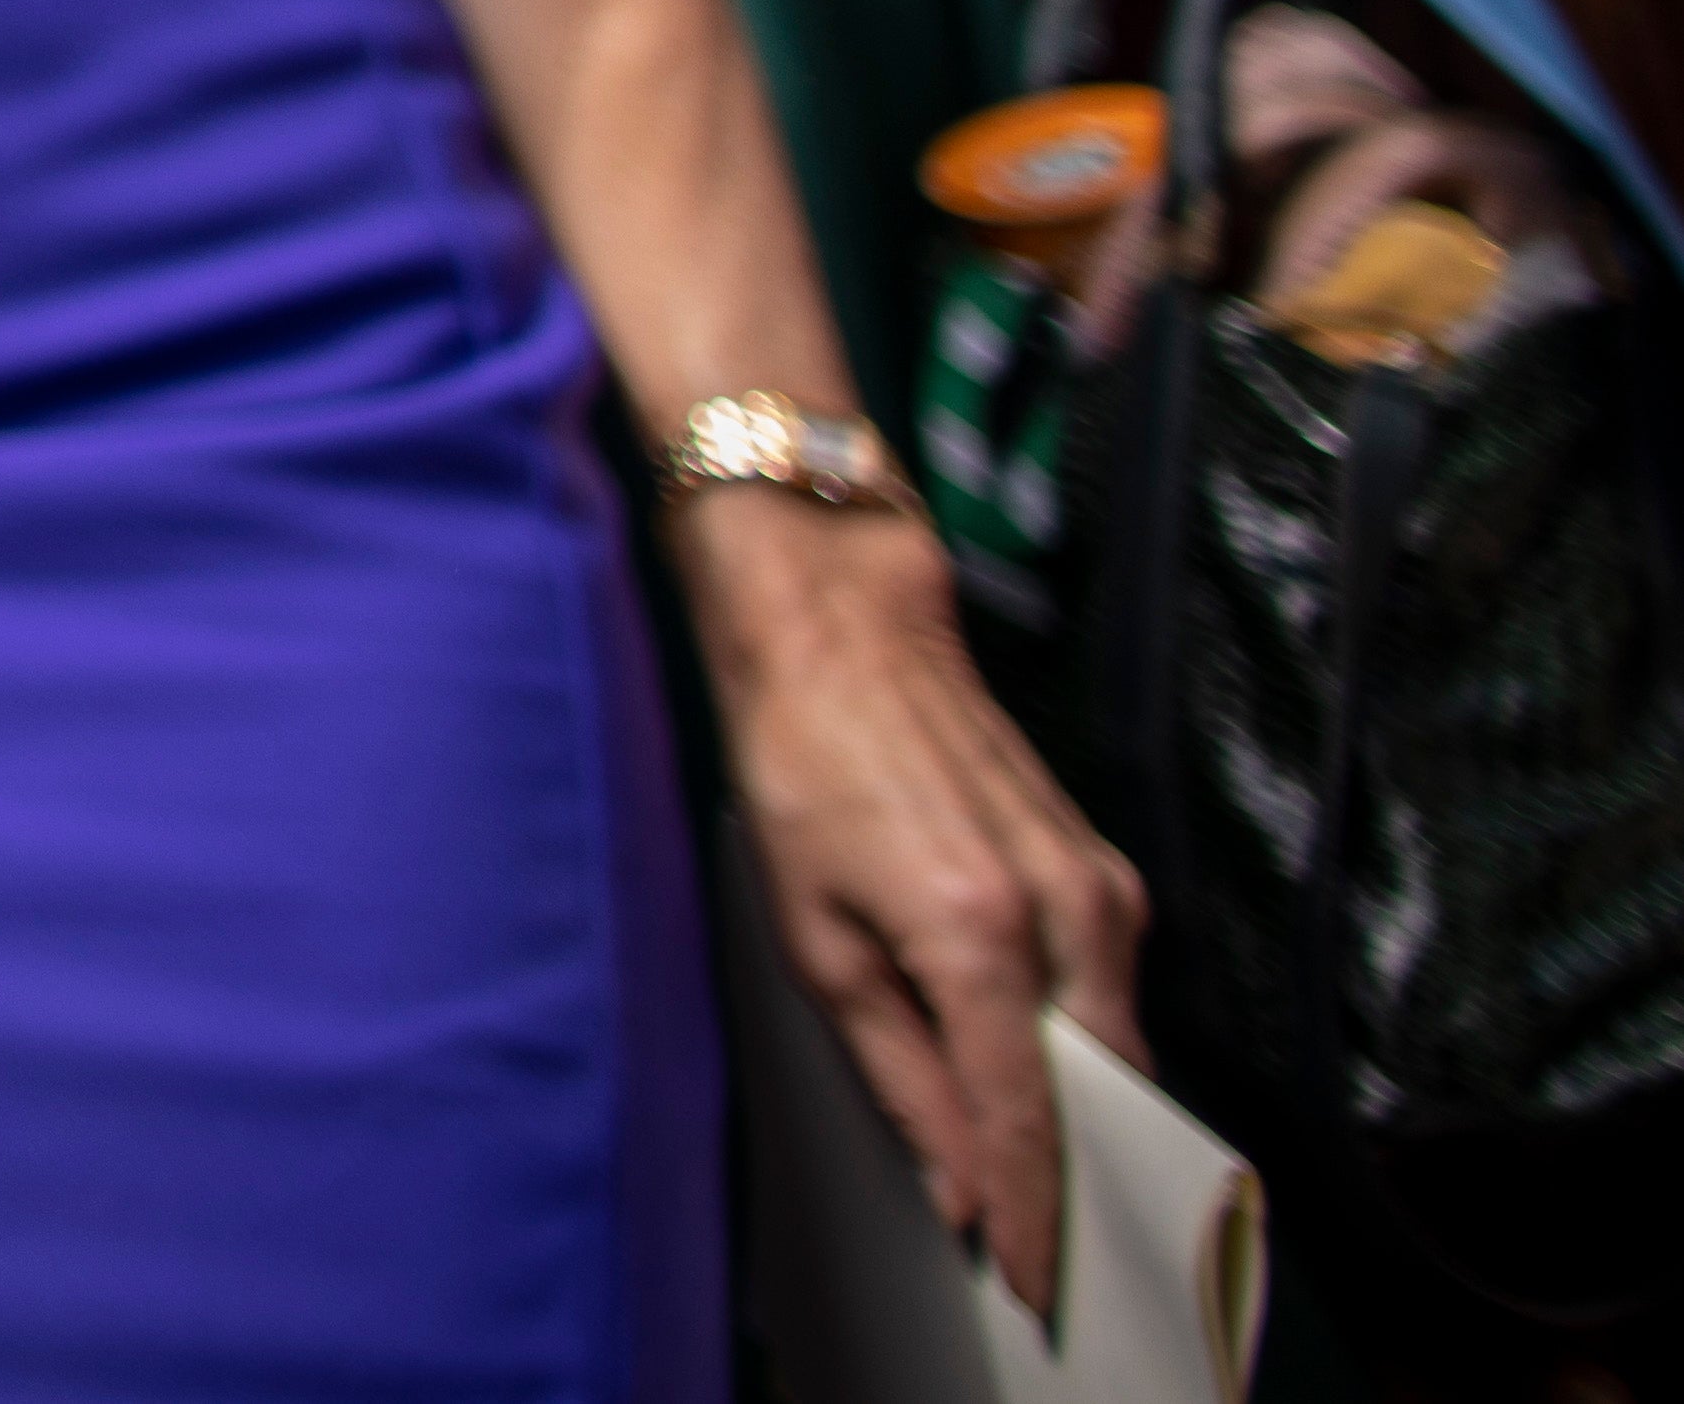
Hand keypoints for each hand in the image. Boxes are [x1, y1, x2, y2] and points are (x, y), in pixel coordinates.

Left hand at [684, 492, 1146, 1320]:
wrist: (846, 636)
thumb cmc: (806, 768)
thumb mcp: (817, 939)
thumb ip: (899, 1072)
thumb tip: (956, 1182)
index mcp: (982, 936)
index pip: (1030, 1124)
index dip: (1037, 1219)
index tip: (1037, 1287)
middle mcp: (1069, 916)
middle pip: (1100, 1097)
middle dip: (1078, 1178)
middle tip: (1041, 1245)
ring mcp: (1102, 890)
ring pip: (1117, 1047)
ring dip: (1080, 1108)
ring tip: (1027, 1163)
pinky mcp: (1107, 873)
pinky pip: (1109, 990)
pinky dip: (1076, 1040)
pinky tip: (1027, 1060)